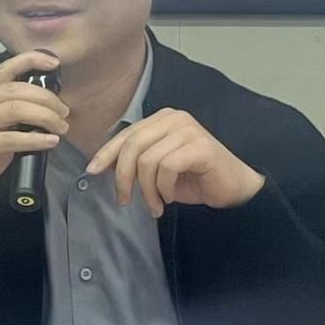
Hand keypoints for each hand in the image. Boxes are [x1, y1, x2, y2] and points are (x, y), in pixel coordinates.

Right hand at [0, 50, 68, 214]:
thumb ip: (8, 111)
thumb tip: (42, 106)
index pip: (5, 67)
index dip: (31, 60)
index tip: (54, 62)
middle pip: (17, 89)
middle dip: (47, 98)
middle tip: (64, 112)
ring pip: (18, 109)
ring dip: (46, 117)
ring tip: (61, 127)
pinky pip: (14, 138)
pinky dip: (37, 139)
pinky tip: (51, 142)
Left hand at [86, 109, 264, 216]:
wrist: (233, 188)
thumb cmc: (194, 178)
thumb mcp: (158, 167)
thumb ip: (136, 159)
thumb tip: (101, 164)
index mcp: (161, 119)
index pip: (126, 134)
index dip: (106, 153)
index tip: (91, 172)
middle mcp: (174, 119)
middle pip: (132, 146)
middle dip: (123, 176)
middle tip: (124, 200)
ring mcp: (188, 130)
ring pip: (148, 160)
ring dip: (147, 190)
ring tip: (155, 205)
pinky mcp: (200, 146)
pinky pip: (167, 168)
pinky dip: (164, 188)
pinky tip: (171, 198)